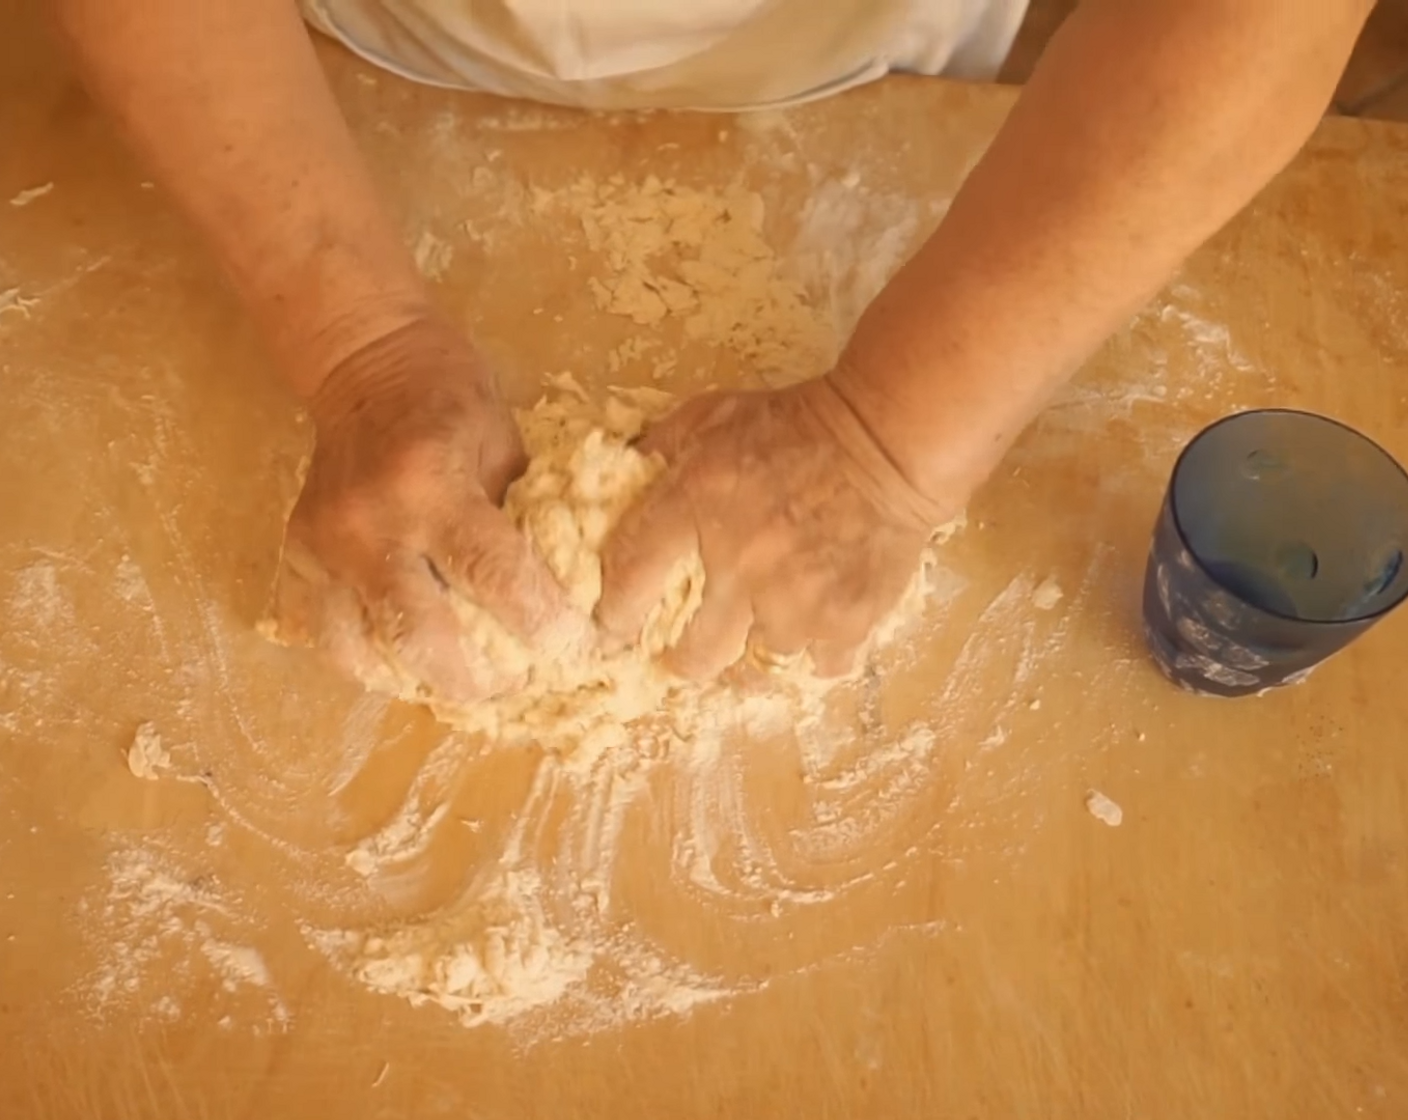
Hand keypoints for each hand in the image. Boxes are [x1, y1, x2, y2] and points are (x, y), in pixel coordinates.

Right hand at [270, 317, 583, 701]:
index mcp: (433, 484)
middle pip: (423, 640)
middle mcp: (370, 524)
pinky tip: (405, 658)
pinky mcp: (296, 555)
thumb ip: (523, 522)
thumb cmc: (450, 396)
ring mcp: (324, 546)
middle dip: (479, 680)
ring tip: (464, 677)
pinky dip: (368, 659)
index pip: (496, 579)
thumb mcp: (507, 446)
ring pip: (366, 652)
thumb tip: (564, 596)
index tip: (576, 650)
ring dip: (422, 680)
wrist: (364, 361)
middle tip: (516, 683)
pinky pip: (325, 636)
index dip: (543, 627)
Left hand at [596, 376, 958, 679]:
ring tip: (772, 615)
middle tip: (688, 651)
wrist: (892, 438)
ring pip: (758, 660)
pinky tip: (819, 622)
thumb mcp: (716, 414)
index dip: (616, 614)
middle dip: (683, 659)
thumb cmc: (800, 422)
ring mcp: (795, 603)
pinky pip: (819, 664)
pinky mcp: (846, 621)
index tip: (615, 627)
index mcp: (696, 506)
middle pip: (693, 655)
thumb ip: (663, 445)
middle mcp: (739, 567)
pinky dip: (818, 649)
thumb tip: (625, 473)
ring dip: (761, 640)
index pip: (631, 578)